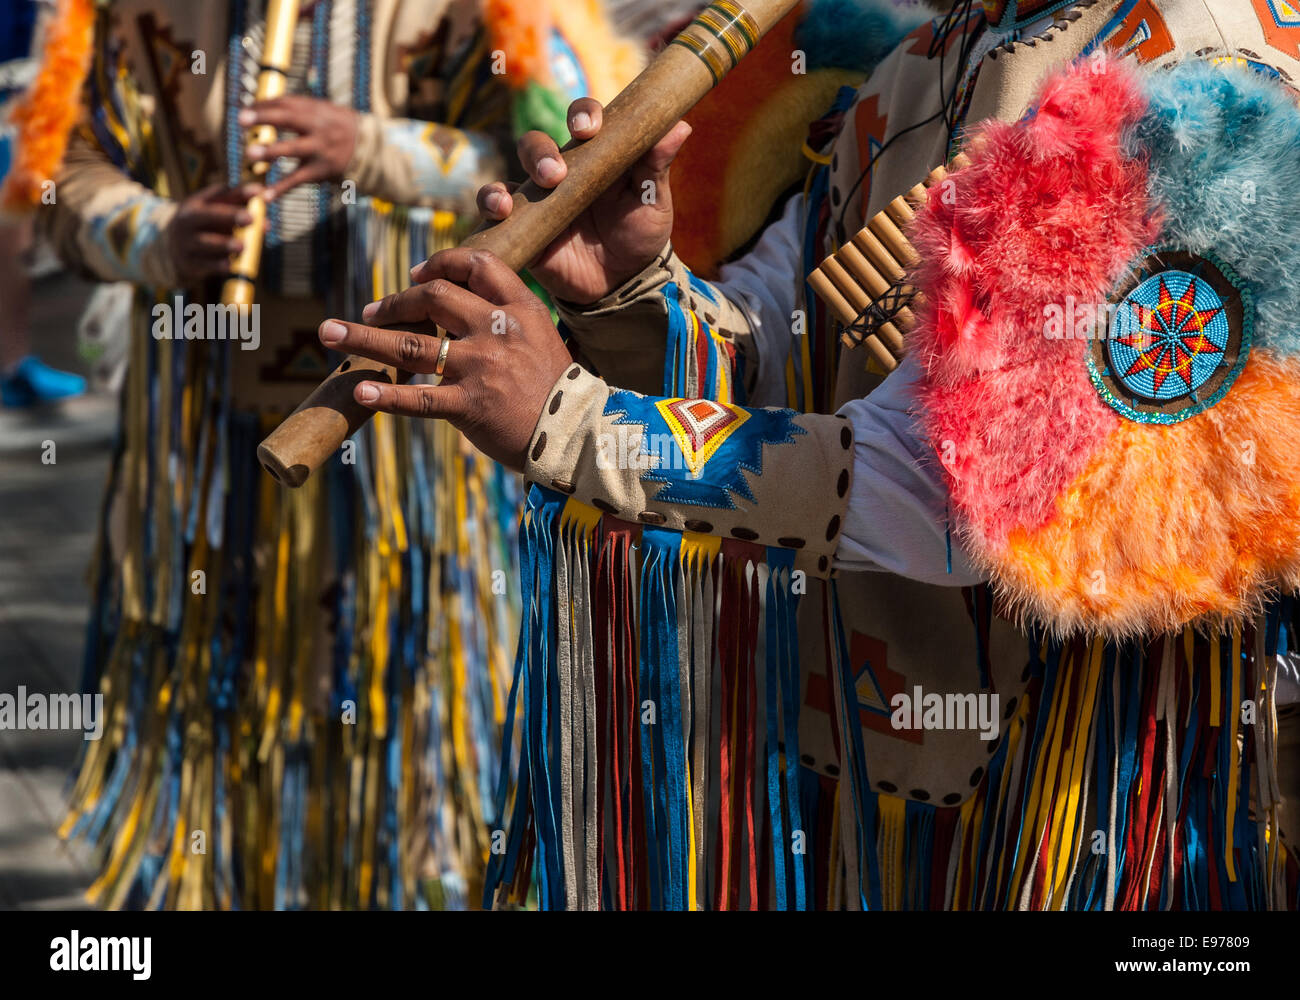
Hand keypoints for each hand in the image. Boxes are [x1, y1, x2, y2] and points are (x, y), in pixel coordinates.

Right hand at [166, 182, 258, 282]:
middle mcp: (189, 220)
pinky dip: (218, 266)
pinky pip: (204, 264)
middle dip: (229, 215)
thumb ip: (242, 205)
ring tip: (242, 246)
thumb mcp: (216, 212)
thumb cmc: (205, 227)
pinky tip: (230, 266)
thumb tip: (269, 197)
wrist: (171, 250)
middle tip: (250, 218)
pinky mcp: (188, 262)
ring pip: (206, 242)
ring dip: (224, 244)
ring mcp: (186, 241)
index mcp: (197, 203)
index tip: (259, 192)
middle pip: (208, 215)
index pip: (220, 194)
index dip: (240, 193)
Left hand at [239, 96, 359, 201]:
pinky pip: (299, 180)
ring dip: (271, 151)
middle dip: (265, 118)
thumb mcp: (324, 111)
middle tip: (241, 119)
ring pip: (294, 149)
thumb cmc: (340, 128)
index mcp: (316, 111)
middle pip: (289, 119)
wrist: (370, 150)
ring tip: (249, 153)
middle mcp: (318, 128)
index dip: (264, 105)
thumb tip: (262, 104)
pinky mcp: (321, 171)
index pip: (286, 103)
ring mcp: (320, 150)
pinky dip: (282, 188)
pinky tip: (265, 196)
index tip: (244, 108)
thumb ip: (297, 108)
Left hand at [318, 248, 574, 471]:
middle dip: (394, 301)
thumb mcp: (540, 337)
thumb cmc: (554, 388)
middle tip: (369, 311)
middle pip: (434, 297)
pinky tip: (362, 388)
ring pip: (411, 343)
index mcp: (519, 308)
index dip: (441, 264)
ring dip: (364, 336)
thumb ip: (503, 318)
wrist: (574, 434)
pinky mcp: (469, 405)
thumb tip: (453, 309)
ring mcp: (481, 367)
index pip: (476, 265)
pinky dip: (387, 393)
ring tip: (328, 333)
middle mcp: (497, 330)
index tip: (418, 275)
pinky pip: (418, 397)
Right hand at [463, 97, 691, 304]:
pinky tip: (501, 211)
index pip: (583, 120)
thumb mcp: (653, 202)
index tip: (588, 126)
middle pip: (538, 144)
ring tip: (523, 198)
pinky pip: (495, 210)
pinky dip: (492, 205)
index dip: (582, 114)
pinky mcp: (522, 226)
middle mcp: (561, 170)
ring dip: (513, 178)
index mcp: (595, 154)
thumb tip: (679, 125)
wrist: (621, 283)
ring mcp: (538, 198)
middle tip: (556, 174)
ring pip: (512, 173)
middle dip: (541, 152)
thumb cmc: (639, 234)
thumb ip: (657, 166)